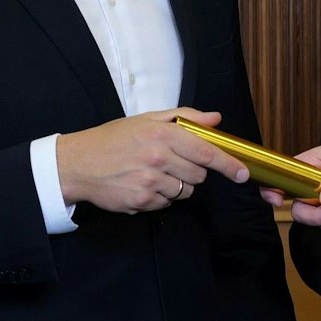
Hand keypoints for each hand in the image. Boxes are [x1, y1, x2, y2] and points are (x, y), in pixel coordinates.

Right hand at [57, 108, 249, 213]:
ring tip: (153, 173)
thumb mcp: (146, 119)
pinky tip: (142, 185)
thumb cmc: (112, 139)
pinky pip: (167, 203)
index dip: (228, 164)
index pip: (206, 151)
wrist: (78, 163)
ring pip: (185, 191)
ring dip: (177, 185)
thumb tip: (215, 120)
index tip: (243, 173)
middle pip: (199, 175)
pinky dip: (160, 197)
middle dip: (194, 171)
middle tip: (172, 162)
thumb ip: (184, 117)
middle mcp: (158, 158)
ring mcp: (150, 181)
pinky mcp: (142, 201)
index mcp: (161, 134)